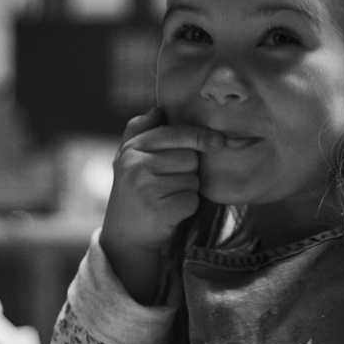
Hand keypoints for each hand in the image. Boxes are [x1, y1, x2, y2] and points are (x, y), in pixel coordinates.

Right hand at [100, 108, 222, 303]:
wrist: (124, 234)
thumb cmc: (134, 189)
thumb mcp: (128, 157)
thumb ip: (140, 130)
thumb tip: (158, 110)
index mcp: (132, 148)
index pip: (176, 134)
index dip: (200, 136)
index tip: (218, 141)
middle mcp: (136, 166)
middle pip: (190, 158)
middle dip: (188, 169)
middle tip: (169, 181)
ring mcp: (146, 189)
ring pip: (192, 180)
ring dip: (187, 189)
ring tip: (167, 196)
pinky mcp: (160, 211)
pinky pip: (192, 200)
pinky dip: (187, 207)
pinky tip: (170, 210)